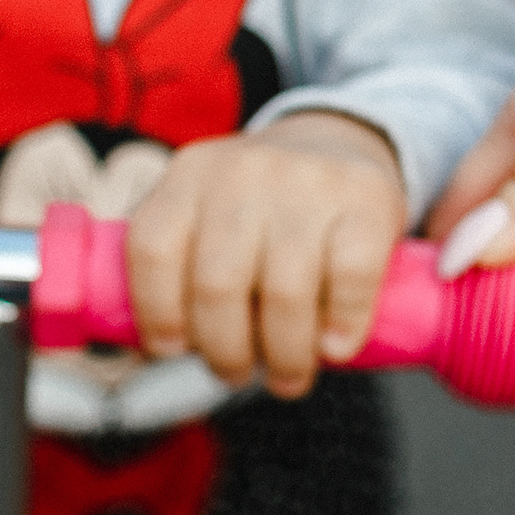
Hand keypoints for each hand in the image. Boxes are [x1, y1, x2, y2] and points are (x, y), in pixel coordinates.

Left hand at [125, 111, 407, 399]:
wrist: (338, 139)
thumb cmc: (259, 208)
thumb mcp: (205, 211)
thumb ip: (176, 264)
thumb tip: (147, 347)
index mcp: (188, 175)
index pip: (150, 248)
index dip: (155, 313)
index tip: (173, 349)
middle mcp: (241, 171)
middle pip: (216, 284)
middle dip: (224, 351)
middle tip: (235, 372)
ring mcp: (306, 182)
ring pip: (283, 293)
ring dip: (284, 356)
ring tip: (286, 374)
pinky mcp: (366, 199)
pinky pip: (349, 282)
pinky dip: (341, 329)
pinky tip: (334, 346)